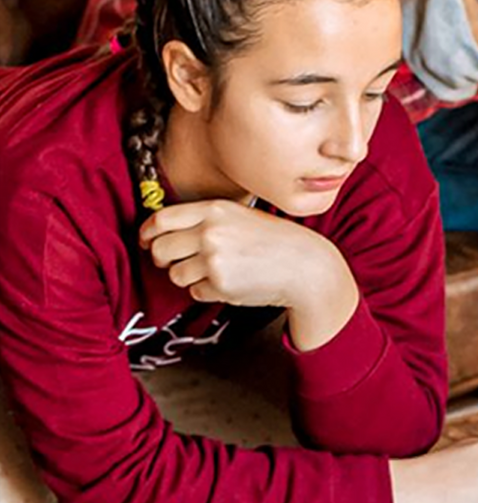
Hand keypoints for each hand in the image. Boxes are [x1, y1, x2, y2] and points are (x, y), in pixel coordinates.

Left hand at [140, 200, 356, 349]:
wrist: (304, 265)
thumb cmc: (273, 242)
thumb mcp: (239, 216)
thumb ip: (204, 220)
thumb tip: (164, 233)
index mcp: (213, 210)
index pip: (160, 220)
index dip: (147, 234)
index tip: (147, 242)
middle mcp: (209, 232)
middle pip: (161, 249)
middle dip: (163, 260)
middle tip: (173, 263)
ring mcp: (214, 259)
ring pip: (176, 274)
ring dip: (189, 277)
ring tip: (214, 273)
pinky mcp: (221, 285)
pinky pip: (196, 292)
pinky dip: (208, 291)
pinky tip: (230, 284)